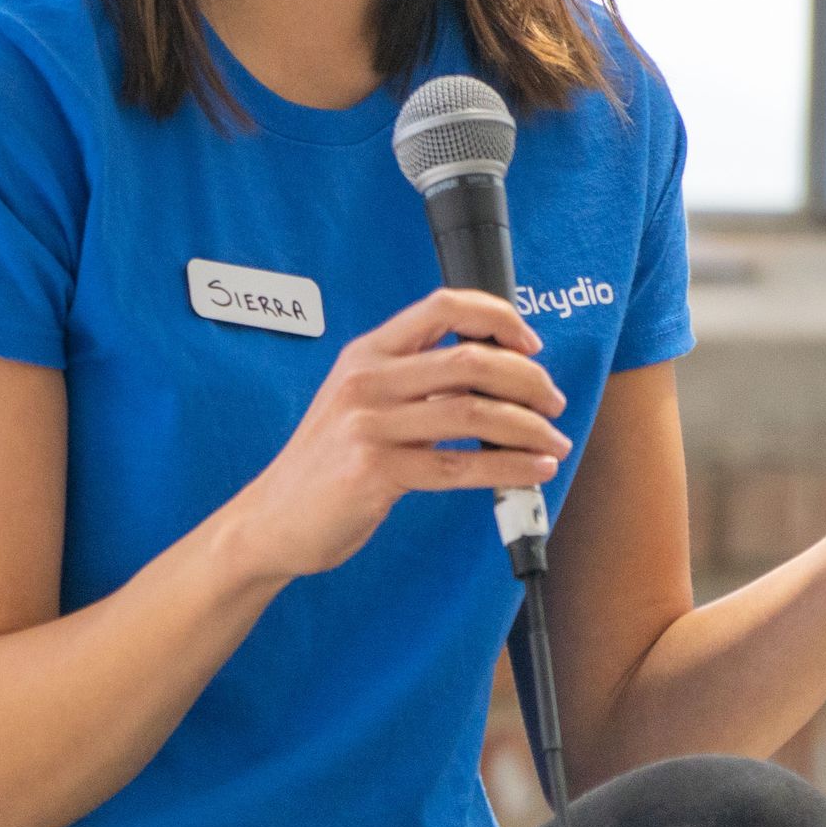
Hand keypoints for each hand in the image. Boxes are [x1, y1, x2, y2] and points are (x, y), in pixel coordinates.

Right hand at [211, 287, 570, 582]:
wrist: (272, 519)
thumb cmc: (325, 463)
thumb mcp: (356, 401)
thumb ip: (409, 380)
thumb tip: (491, 374)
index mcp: (366, 354)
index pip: (443, 308)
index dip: (498, 318)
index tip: (529, 344)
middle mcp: (366, 380)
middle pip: (471, 360)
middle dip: (528, 381)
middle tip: (552, 402)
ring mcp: (368, 425)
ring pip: (474, 413)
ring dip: (529, 428)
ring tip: (553, 442)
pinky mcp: (375, 472)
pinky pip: (461, 466)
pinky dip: (509, 468)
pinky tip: (533, 471)